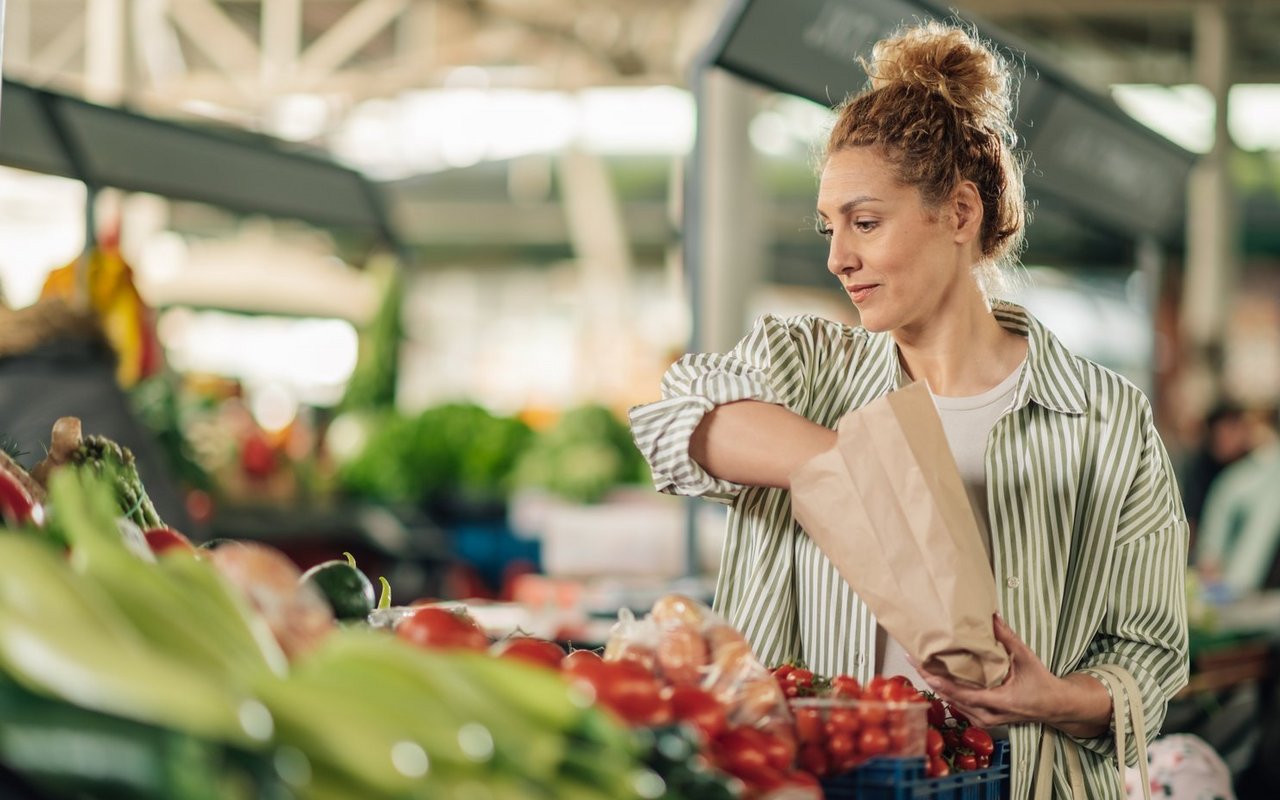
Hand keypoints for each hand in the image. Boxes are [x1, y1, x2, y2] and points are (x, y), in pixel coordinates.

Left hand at [910, 615, 1110, 736]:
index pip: (963, 694)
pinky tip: (935, 676)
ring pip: (952, 703)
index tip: (924, 669)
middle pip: (951, 698)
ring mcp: (984, 719)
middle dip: (930, 679)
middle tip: (913, 658)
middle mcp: (988, 715)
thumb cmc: (1042, 684)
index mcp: (999, 702)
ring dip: (936, 684)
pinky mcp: (982, 718)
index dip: (941, 682)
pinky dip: (946, 690)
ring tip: (919, 664)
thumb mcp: (1026, 658)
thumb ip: (1008, 638)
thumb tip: (992, 616)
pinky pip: (959, 704)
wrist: (1054, 706)